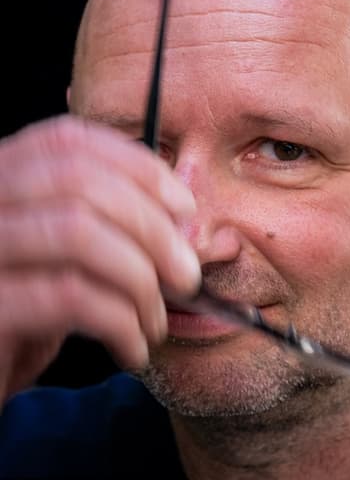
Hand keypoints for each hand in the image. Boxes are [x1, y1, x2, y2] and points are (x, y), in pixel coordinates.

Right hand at [0, 116, 199, 402]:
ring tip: (156, 320)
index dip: (137, 166)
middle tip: (186, 274)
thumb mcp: (64, 261)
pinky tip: (133, 348)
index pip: (68, 140)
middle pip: (79, 180)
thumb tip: (183, 207)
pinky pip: (68, 295)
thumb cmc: (24, 320)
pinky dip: (120, 321)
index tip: (184, 207)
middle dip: (151, 227)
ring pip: (77, 231)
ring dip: (140, 279)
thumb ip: (110, 224)